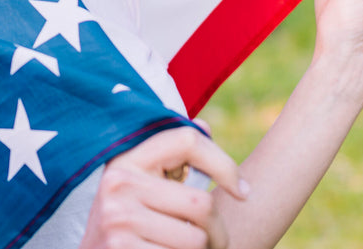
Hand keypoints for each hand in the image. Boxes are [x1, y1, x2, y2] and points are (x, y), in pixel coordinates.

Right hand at [80, 126, 248, 248]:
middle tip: (216, 240)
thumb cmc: (128, 219)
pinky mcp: (122, 247)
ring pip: (197, 238)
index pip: (186, 140)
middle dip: (218, 230)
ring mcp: (118, 218)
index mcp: (126, 159)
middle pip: (201, 203)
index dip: (224, 164)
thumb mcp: (139, 183)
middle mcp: (118, 183)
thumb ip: (169, 158)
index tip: (243, 190)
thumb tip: (203, 125)